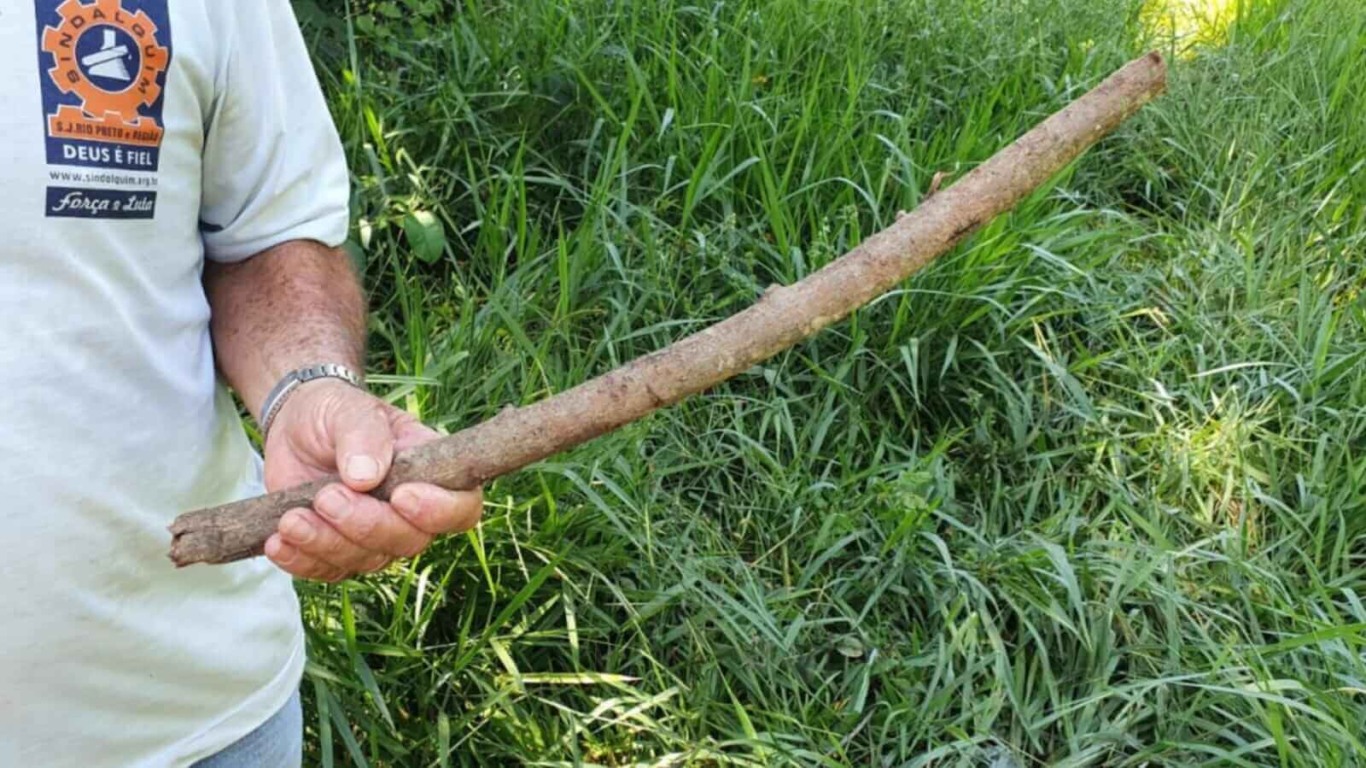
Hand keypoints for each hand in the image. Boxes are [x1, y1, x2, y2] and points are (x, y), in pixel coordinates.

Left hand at [261, 379, 482, 581]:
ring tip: (291, 519)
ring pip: (366, 561)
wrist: (295, 427)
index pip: (461, 508)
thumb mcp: (350, 409)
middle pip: (409, 542)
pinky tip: (277, 541)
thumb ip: (363, 435)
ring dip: (326, 544)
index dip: (439, 510)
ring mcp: (375, 537)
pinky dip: (301, 560)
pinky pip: (327, 571)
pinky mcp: (338, 552)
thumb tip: (365, 476)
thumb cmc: (336, 412)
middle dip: (366, 524)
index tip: (401, 496)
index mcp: (432, 473)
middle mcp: (411, 514)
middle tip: (326, 497)